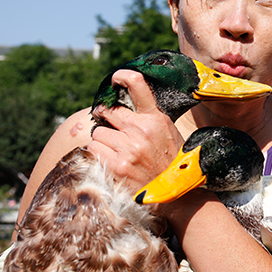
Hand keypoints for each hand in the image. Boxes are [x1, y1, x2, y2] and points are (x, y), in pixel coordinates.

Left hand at [88, 69, 184, 191]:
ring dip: (103, 141)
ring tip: (117, 152)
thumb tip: (124, 107)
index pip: (138, 85)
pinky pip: (94, 149)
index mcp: (156, 118)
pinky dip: (98, 154)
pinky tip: (111, 162)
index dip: (123, 76)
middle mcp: (141, 130)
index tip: (115, 79)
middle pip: (108, 111)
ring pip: (98, 133)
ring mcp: (129, 148)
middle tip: (112, 130)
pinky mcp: (117, 165)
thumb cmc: (171, 162)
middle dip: (107, 120)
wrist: (177, 194)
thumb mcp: (167, 133)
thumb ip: (148, 119)